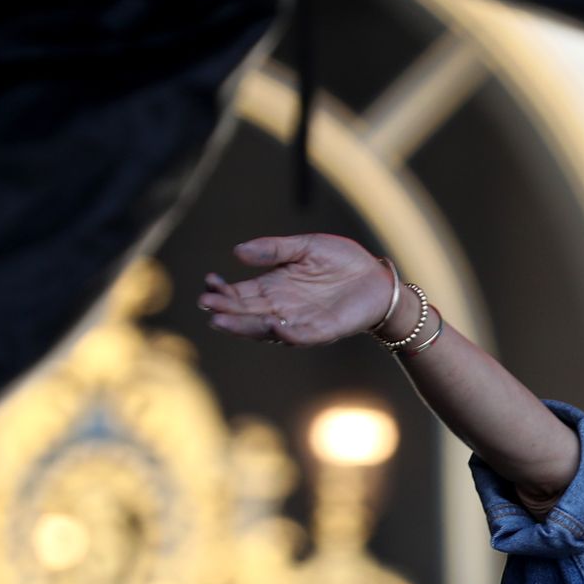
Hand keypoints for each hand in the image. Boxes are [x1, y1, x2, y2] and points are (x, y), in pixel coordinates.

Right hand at [198, 233, 393, 346]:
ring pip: (267, 329)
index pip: (240, 294)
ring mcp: (301, 322)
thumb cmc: (341, 261)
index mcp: (273, 288)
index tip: (208, 283)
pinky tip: (271, 325)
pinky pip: (301, 336)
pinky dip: (286, 333)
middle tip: (206, 303)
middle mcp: (282, 309)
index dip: (222, 291)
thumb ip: (273, 250)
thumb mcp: (305, 247)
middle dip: (226, 310)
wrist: (377, 276)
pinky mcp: (324, 330)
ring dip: (245, 326)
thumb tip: (237, 251)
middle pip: (247, 314)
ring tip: (222, 319)